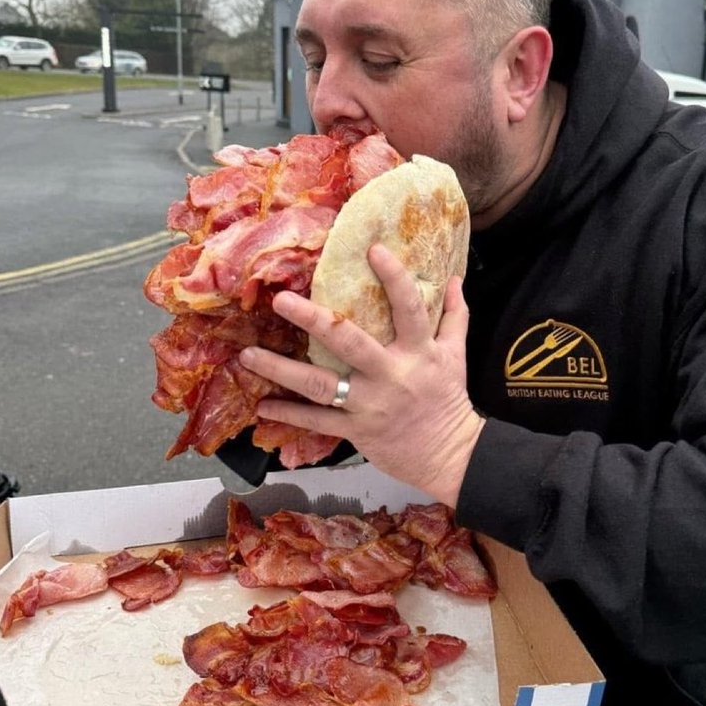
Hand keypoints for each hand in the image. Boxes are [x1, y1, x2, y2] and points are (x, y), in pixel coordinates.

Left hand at [239, 243, 485, 506]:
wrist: (450, 456)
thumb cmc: (449, 400)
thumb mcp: (457, 356)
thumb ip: (455, 316)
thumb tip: (455, 279)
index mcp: (418, 351)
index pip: (409, 308)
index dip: (394, 278)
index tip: (373, 250)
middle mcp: (391, 375)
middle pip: (349, 343)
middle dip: (314, 320)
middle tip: (280, 300)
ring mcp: (369, 404)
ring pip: (319, 385)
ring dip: (281, 369)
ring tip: (248, 354)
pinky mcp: (356, 430)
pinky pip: (317, 422)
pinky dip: (289, 414)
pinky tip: (263, 405)